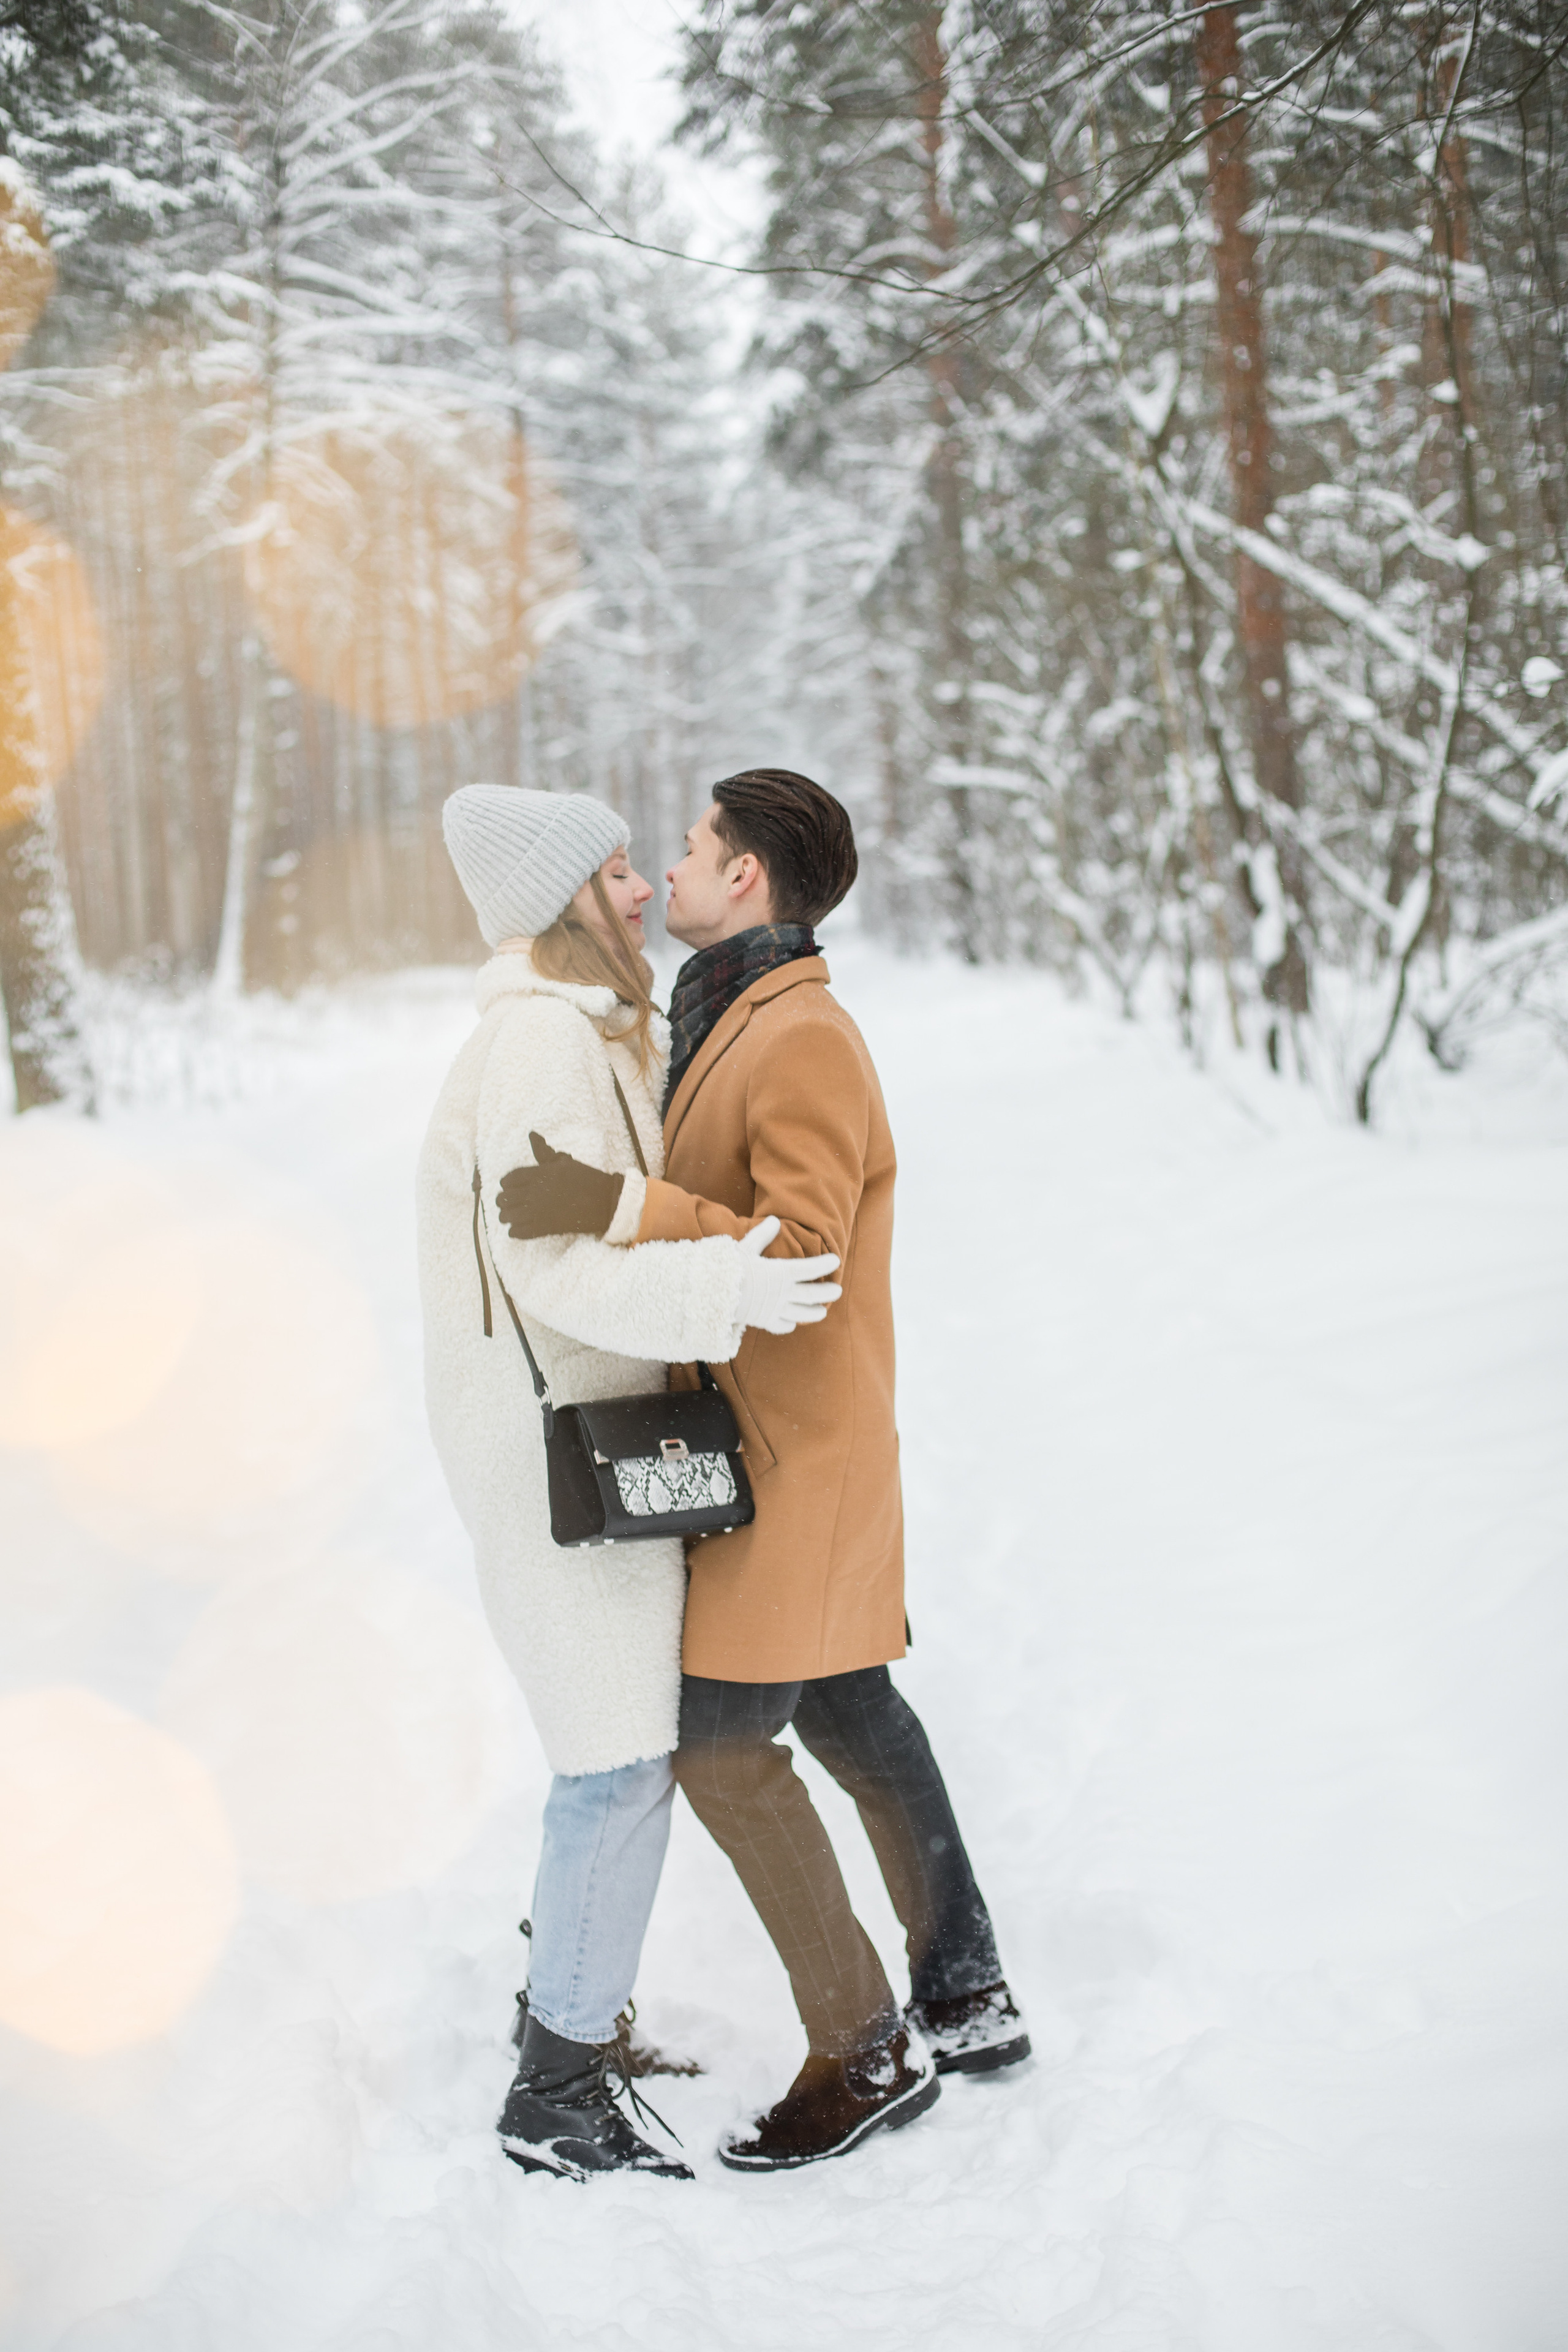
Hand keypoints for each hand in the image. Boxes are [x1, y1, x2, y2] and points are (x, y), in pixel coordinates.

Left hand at [496, 1135, 624, 1239]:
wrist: (604, 1201)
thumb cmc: (586, 1179)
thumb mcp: (564, 1162)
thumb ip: (544, 1153)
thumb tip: (532, 1135)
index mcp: (539, 1174)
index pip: (509, 1179)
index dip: (505, 1184)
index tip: (508, 1187)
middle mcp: (535, 1192)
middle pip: (504, 1198)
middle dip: (503, 1201)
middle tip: (508, 1203)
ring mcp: (539, 1211)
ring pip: (508, 1216)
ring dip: (507, 1216)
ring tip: (511, 1217)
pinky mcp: (545, 1228)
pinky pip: (519, 1232)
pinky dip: (515, 1231)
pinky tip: (517, 1229)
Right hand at [735, 1216, 841, 1334]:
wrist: (714, 1294)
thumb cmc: (730, 1268)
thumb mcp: (746, 1247)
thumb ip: (762, 1235)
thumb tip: (775, 1220)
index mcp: (781, 1273)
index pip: (810, 1268)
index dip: (825, 1264)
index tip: (836, 1261)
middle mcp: (783, 1293)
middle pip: (811, 1294)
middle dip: (826, 1292)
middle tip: (837, 1290)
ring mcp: (775, 1309)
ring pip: (801, 1313)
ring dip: (814, 1312)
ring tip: (823, 1311)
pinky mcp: (764, 1321)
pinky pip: (781, 1325)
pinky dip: (789, 1324)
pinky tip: (792, 1323)